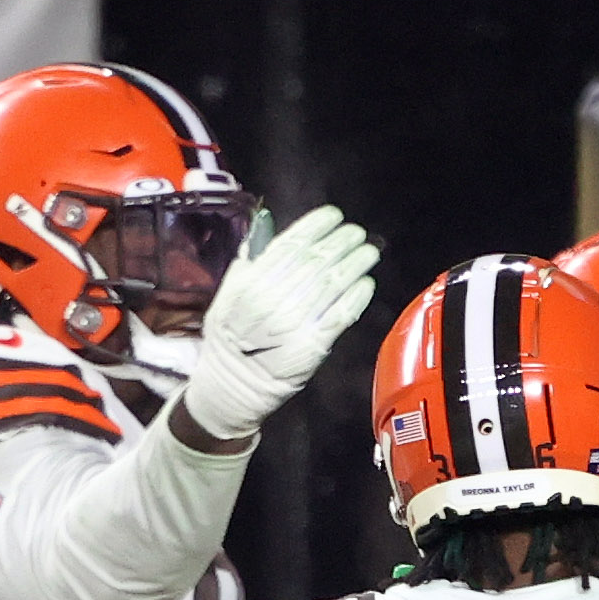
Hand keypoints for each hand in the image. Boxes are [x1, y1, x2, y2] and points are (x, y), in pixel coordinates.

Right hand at [175, 206, 380, 442]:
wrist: (235, 384)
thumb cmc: (231, 335)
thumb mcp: (228, 292)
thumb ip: (249, 259)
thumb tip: (266, 225)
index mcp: (252, 282)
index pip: (291, 243)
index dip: (317, 225)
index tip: (334, 215)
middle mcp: (274, 299)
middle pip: (318, 260)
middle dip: (343, 241)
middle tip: (357, 232)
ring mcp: (296, 323)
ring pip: (334, 283)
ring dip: (356, 263)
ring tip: (370, 251)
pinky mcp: (314, 345)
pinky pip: (341, 313)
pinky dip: (357, 295)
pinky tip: (367, 282)